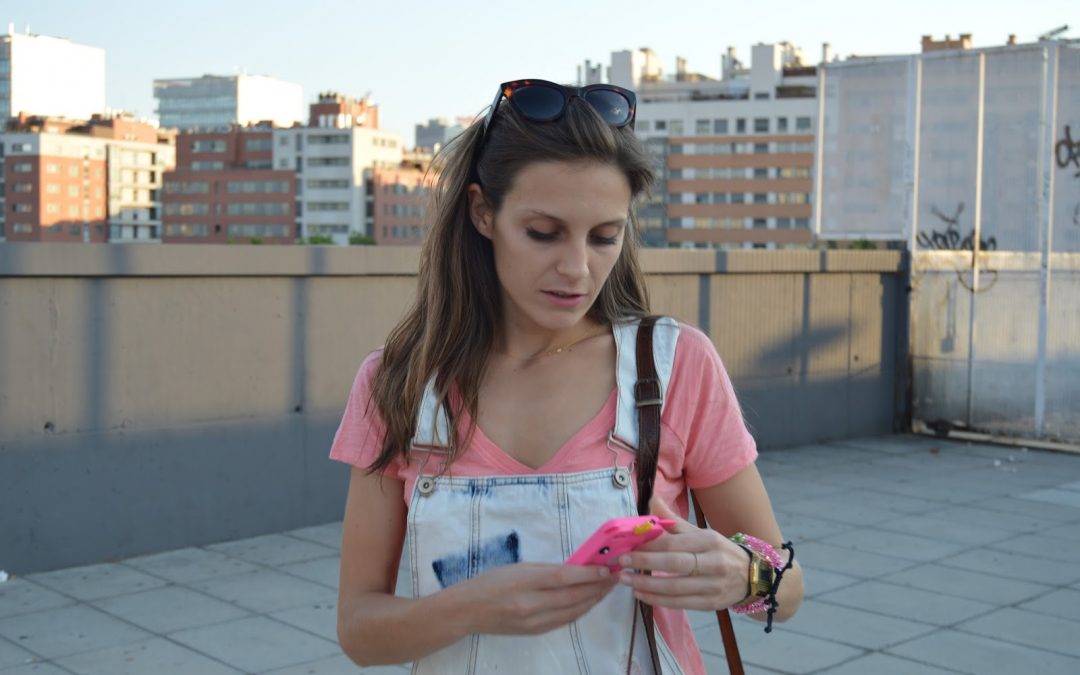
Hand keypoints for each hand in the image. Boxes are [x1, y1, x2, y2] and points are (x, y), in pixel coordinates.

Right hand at [455, 562, 617, 635]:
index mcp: (526, 582)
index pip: (565, 578)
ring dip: (593, 600)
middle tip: (615, 577)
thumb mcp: (518, 567)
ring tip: (607, 588)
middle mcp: (532, 605)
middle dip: (598, 587)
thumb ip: (547, 570)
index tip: (608, 569)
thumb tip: (576, 569)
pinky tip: (589, 601)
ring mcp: (534, 622)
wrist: (467, 611)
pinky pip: (564, 621)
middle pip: (574, 597)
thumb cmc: (490, 582)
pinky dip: (580, 610)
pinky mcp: (536, 632)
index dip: (590, 575)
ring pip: (573, 611)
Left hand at [615, 495, 749, 610]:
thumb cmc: (718, 551)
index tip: (628, 545)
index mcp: (709, 540)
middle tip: (621, 562)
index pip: (674, 543)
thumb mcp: (700, 532)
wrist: (752, 576)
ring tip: (626, 581)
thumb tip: (651, 499)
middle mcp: (714, 562)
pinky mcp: (711, 604)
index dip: (649, 545)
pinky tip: (641, 595)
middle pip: (674, 564)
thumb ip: (673, 521)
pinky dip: (658, 600)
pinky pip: (681, 603)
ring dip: (647, 585)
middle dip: (645, 563)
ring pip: (676, 587)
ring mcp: (713, 585)